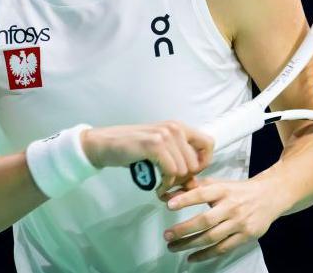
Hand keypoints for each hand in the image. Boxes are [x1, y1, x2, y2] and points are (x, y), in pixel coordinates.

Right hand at [80, 121, 213, 195]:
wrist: (104, 144)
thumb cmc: (131, 149)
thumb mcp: (160, 151)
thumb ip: (178, 161)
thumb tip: (194, 184)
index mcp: (178, 127)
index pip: (209, 144)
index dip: (203, 163)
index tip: (189, 174)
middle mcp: (174, 127)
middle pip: (196, 164)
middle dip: (184, 180)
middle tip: (169, 184)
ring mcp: (164, 134)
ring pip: (184, 170)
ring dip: (172, 184)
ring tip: (161, 185)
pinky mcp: (154, 144)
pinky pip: (171, 172)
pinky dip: (165, 184)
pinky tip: (157, 186)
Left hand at [161, 175, 286, 263]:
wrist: (269, 197)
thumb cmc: (238, 190)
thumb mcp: (219, 184)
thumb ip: (195, 187)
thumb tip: (168, 192)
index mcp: (223, 190)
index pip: (202, 194)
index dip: (185, 199)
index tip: (169, 205)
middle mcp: (231, 206)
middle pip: (205, 220)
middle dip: (184, 229)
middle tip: (167, 235)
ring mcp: (239, 223)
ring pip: (212, 237)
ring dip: (190, 244)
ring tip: (173, 246)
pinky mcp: (245, 236)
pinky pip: (223, 248)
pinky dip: (206, 254)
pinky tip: (192, 257)